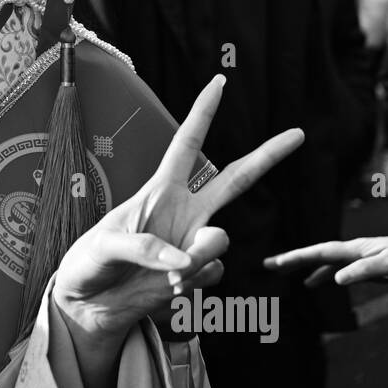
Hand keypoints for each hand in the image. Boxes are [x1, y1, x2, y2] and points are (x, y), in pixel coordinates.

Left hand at [53, 75, 303, 343]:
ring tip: (164, 276)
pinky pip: (212, 274)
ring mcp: (195, 243)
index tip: (219, 82)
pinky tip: (168, 290)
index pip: (187, 144)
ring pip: (219, 242)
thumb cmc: (90, 264)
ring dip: (195, 260)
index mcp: (160, 190)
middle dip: (267, 155)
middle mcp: (185, 213)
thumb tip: (184, 259)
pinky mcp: (198, 274)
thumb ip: (144, 248)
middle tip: (298, 133)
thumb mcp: (104, 247)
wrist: (92, 306)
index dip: (203, 113)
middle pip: (235, 178)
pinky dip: (192, 285)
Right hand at [265, 234, 387, 287]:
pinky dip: (320, 274)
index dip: (296, 257)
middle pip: (315, 254)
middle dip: (291, 259)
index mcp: (354, 248)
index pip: (319, 252)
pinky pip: (334, 269)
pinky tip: (313, 283)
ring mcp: (356, 257)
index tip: (275, 263)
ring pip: (323, 261)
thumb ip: (363, 270)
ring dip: (302, 266)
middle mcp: (352, 250)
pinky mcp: (363, 266)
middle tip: (267, 264)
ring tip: (282, 272)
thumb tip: (337, 279)